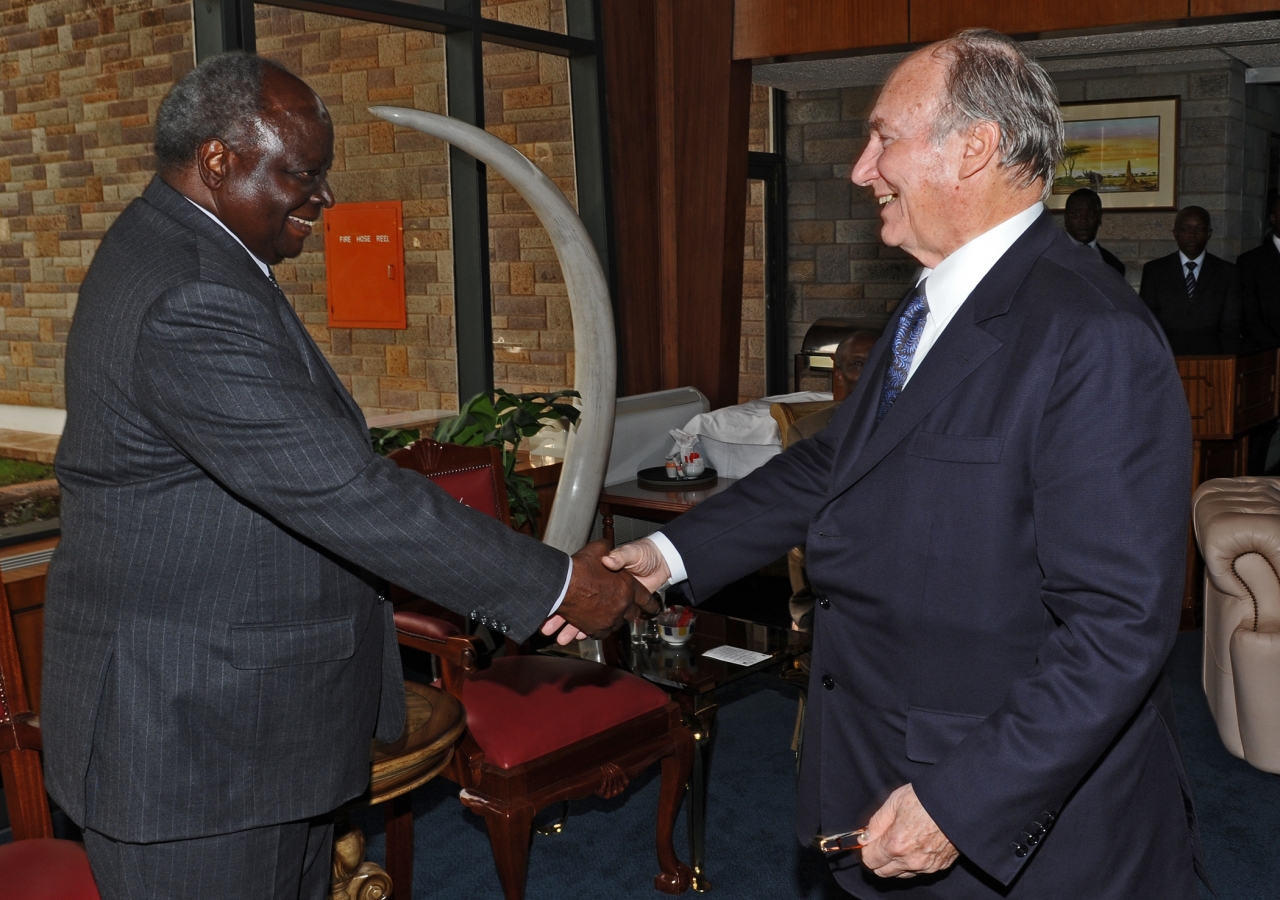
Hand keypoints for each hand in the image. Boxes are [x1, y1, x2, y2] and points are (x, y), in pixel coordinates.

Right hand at [540, 539, 658, 644]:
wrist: (561, 581)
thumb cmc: (581, 564)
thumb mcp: (600, 550)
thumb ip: (612, 553)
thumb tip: (616, 557)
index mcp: (627, 585)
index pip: (645, 598)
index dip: (649, 604)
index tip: (654, 609)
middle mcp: (622, 604)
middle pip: (631, 614)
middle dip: (629, 612)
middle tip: (627, 612)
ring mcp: (609, 618)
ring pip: (616, 624)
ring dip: (611, 620)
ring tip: (604, 617)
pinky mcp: (596, 628)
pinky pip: (601, 633)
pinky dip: (597, 630)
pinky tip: (594, 624)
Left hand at [859, 784, 958, 878]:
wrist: (957, 803)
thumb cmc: (926, 798)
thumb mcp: (894, 802)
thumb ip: (876, 823)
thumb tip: (865, 837)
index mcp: (895, 843)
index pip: (870, 860)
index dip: (866, 849)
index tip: (869, 840)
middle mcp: (910, 860)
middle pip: (883, 871)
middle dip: (878, 858)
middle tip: (882, 841)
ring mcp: (926, 866)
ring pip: (901, 873)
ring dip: (896, 862)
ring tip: (902, 840)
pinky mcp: (939, 866)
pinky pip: (919, 871)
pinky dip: (913, 862)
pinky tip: (917, 844)